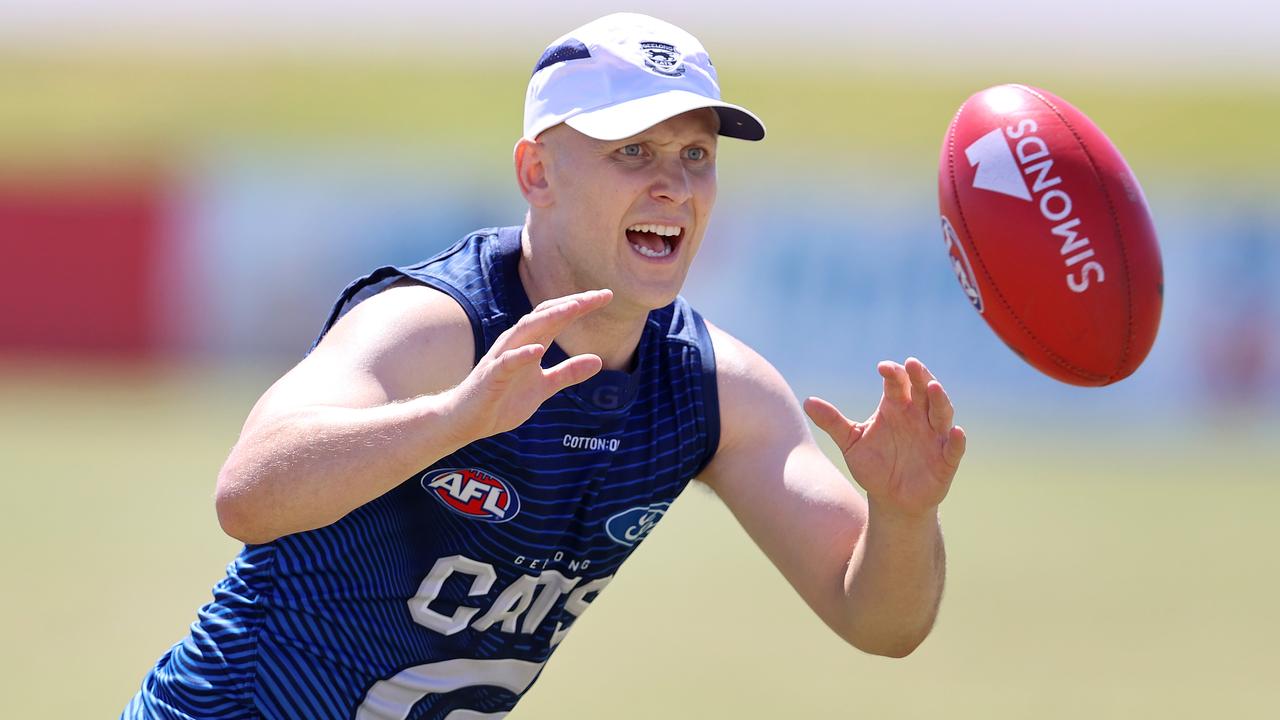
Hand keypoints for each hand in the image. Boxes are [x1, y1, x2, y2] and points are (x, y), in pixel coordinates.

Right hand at [443, 289, 611, 444]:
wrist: (466, 420)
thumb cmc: (502, 400)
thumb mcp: (544, 387)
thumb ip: (568, 373)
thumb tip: (598, 360)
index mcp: (530, 343)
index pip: (557, 316)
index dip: (581, 305)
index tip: (606, 295)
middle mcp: (516, 343)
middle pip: (545, 315)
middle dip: (571, 303)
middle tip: (599, 295)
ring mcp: (502, 358)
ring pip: (525, 331)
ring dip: (549, 318)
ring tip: (573, 309)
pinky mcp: (490, 377)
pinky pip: (506, 363)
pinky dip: (522, 355)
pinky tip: (537, 350)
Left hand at [804, 358, 965, 518]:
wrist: (890, 499)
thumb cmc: (873, 464)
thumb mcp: (851, 442)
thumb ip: (832, 422)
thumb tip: (807, 402)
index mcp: (896, 407)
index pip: (897, 383)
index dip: (893, 373)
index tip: (882, 367)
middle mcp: (918, 416)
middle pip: (923, 390)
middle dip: (920, 377)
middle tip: (912, 364)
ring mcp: (935, 437)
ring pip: (942, 413)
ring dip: (940, 400)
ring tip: (934, 388)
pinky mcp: (946, 460)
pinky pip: (954, 448)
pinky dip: (957, 440)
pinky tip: (957, 432)